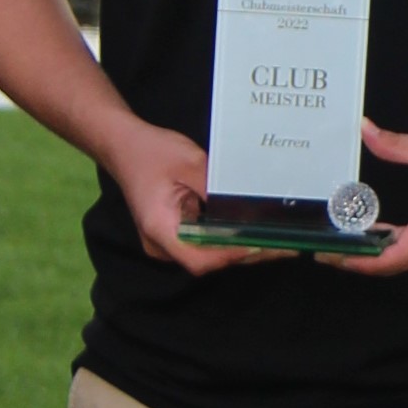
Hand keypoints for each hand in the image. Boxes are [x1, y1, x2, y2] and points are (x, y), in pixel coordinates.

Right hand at [108, 116, 261, 272]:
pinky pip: (202, 244)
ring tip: (276, 242)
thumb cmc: (152, 151)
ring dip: (239, 249)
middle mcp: (160, 244)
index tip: (260, 246)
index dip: (230, 256)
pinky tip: (252, 231)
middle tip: (283, 247)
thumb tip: (249, 208)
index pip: (198, 259)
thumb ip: (217, 187)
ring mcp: (166, 243)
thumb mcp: (189, 162)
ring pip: (206, 255)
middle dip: (245, 255)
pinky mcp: (173, 236)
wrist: (124, 146)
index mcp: (159, 228)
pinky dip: (226, 240)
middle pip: (206, 261)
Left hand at [342, 120, 407, 276]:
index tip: (333, 255)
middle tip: (331, 247)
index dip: (360, 262)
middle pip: (397, 265)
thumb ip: (396, 144)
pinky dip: (398, 248)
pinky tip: (381, 232)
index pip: (393, 259)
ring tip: (351, 240)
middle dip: (362, 260)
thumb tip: (364, 129)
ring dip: (380, 255)